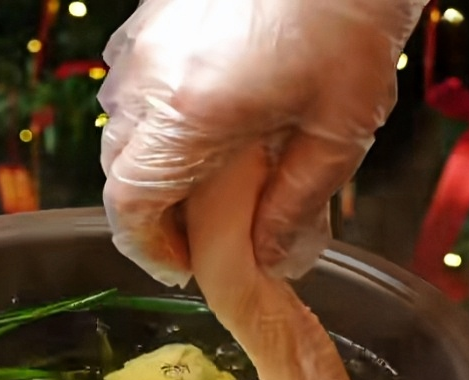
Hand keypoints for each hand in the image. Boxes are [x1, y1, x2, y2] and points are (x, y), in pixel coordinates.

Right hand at [98, 0, 427, 285]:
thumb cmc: (351, 12)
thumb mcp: (340, 125)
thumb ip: (297, 203)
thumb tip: (268, 256)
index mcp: (187, 112)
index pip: (129, 202)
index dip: (149, 247)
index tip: (182, 265)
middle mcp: (146, 76)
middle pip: (118, 169)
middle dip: (153, 211)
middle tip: (203, 232)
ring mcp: (141, 40)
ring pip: (122, 125)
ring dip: (154, 161)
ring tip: (209, 173)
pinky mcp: (151, 17)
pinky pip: (135, 84)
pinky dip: (158, 116)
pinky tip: (208, 115)